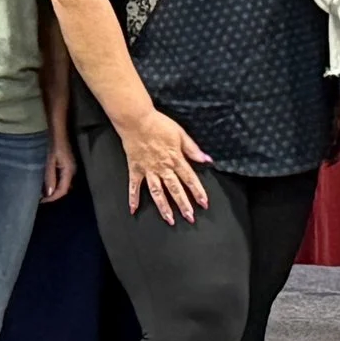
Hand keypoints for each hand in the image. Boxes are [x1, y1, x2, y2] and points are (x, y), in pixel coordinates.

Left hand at [42, 134, 75, 201]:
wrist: (58, 130)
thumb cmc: (53, 143)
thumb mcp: (49, 161)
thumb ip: (50, 177)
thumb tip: (50, 193)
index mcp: (69, 171)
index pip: (62, 190)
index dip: (52, 198)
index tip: (41, 201)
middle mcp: (72, 171)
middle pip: (64, 189)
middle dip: (52, 195)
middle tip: (40, 198)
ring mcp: (70, 168)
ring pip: (63, 184)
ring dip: (53, 189)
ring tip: (41, 191)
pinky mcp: (67, 164)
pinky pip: (62, 178)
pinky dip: (54, 182)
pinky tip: (46, 182)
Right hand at [121, 108, 211, 223]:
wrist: (137, 120)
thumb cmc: (159, 124)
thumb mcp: (180, 133)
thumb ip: (193, 149)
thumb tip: (206, 159)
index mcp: (175, 159)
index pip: (190, 179)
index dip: (198, 192)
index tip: (204, 203)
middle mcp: (162, 168)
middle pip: (175, 189)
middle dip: (183, 205)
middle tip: (190, 218)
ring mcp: (148, 170)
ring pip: (157, 192)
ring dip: (164, 207)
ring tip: (169, 220)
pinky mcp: (135, 169)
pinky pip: (134, 186)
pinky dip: (133, 198)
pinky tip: (133, 210)